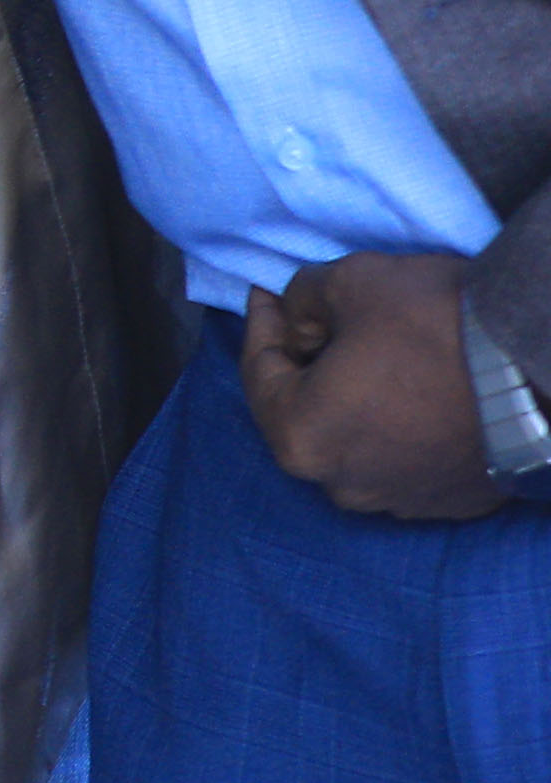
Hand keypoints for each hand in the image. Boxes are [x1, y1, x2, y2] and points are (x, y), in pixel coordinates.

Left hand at [244, 251, 506, 521]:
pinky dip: (398, 422)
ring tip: (366, 352)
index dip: (263, 322)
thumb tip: (296, 314)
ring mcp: (400, 500)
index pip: (260, 370)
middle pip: (304, 409)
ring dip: (353, 395)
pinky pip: (404, 455)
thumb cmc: (438, 325)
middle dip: (305, 361)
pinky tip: (413, 388)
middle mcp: (341, 485)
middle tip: (312, 320)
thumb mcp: (351, 282)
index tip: (266, 293)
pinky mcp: (451, 501)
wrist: (544, 365)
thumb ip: (303, 295)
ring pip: (355, 436)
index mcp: (300, 439)